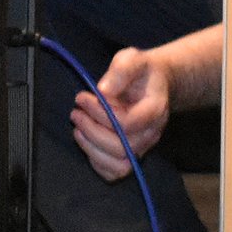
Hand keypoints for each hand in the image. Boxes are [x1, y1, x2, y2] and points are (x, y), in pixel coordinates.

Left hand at [72, 47, 171, 179]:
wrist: (153, 83)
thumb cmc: (141, 72)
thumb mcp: (132, 59)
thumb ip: (121, 70)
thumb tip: (103, 90)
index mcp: (155, 108)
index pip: (128, 123)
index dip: (102, 114)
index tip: (84, 97)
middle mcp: (152, 132)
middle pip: (122, 147)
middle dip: (92, 131)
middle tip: (76, 112)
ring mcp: (143, 146)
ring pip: (119, 163)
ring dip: (92, 148)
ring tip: (78, 128)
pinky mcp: (133, 155)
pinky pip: (115, 172)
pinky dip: (96, 162)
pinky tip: (86, 141)